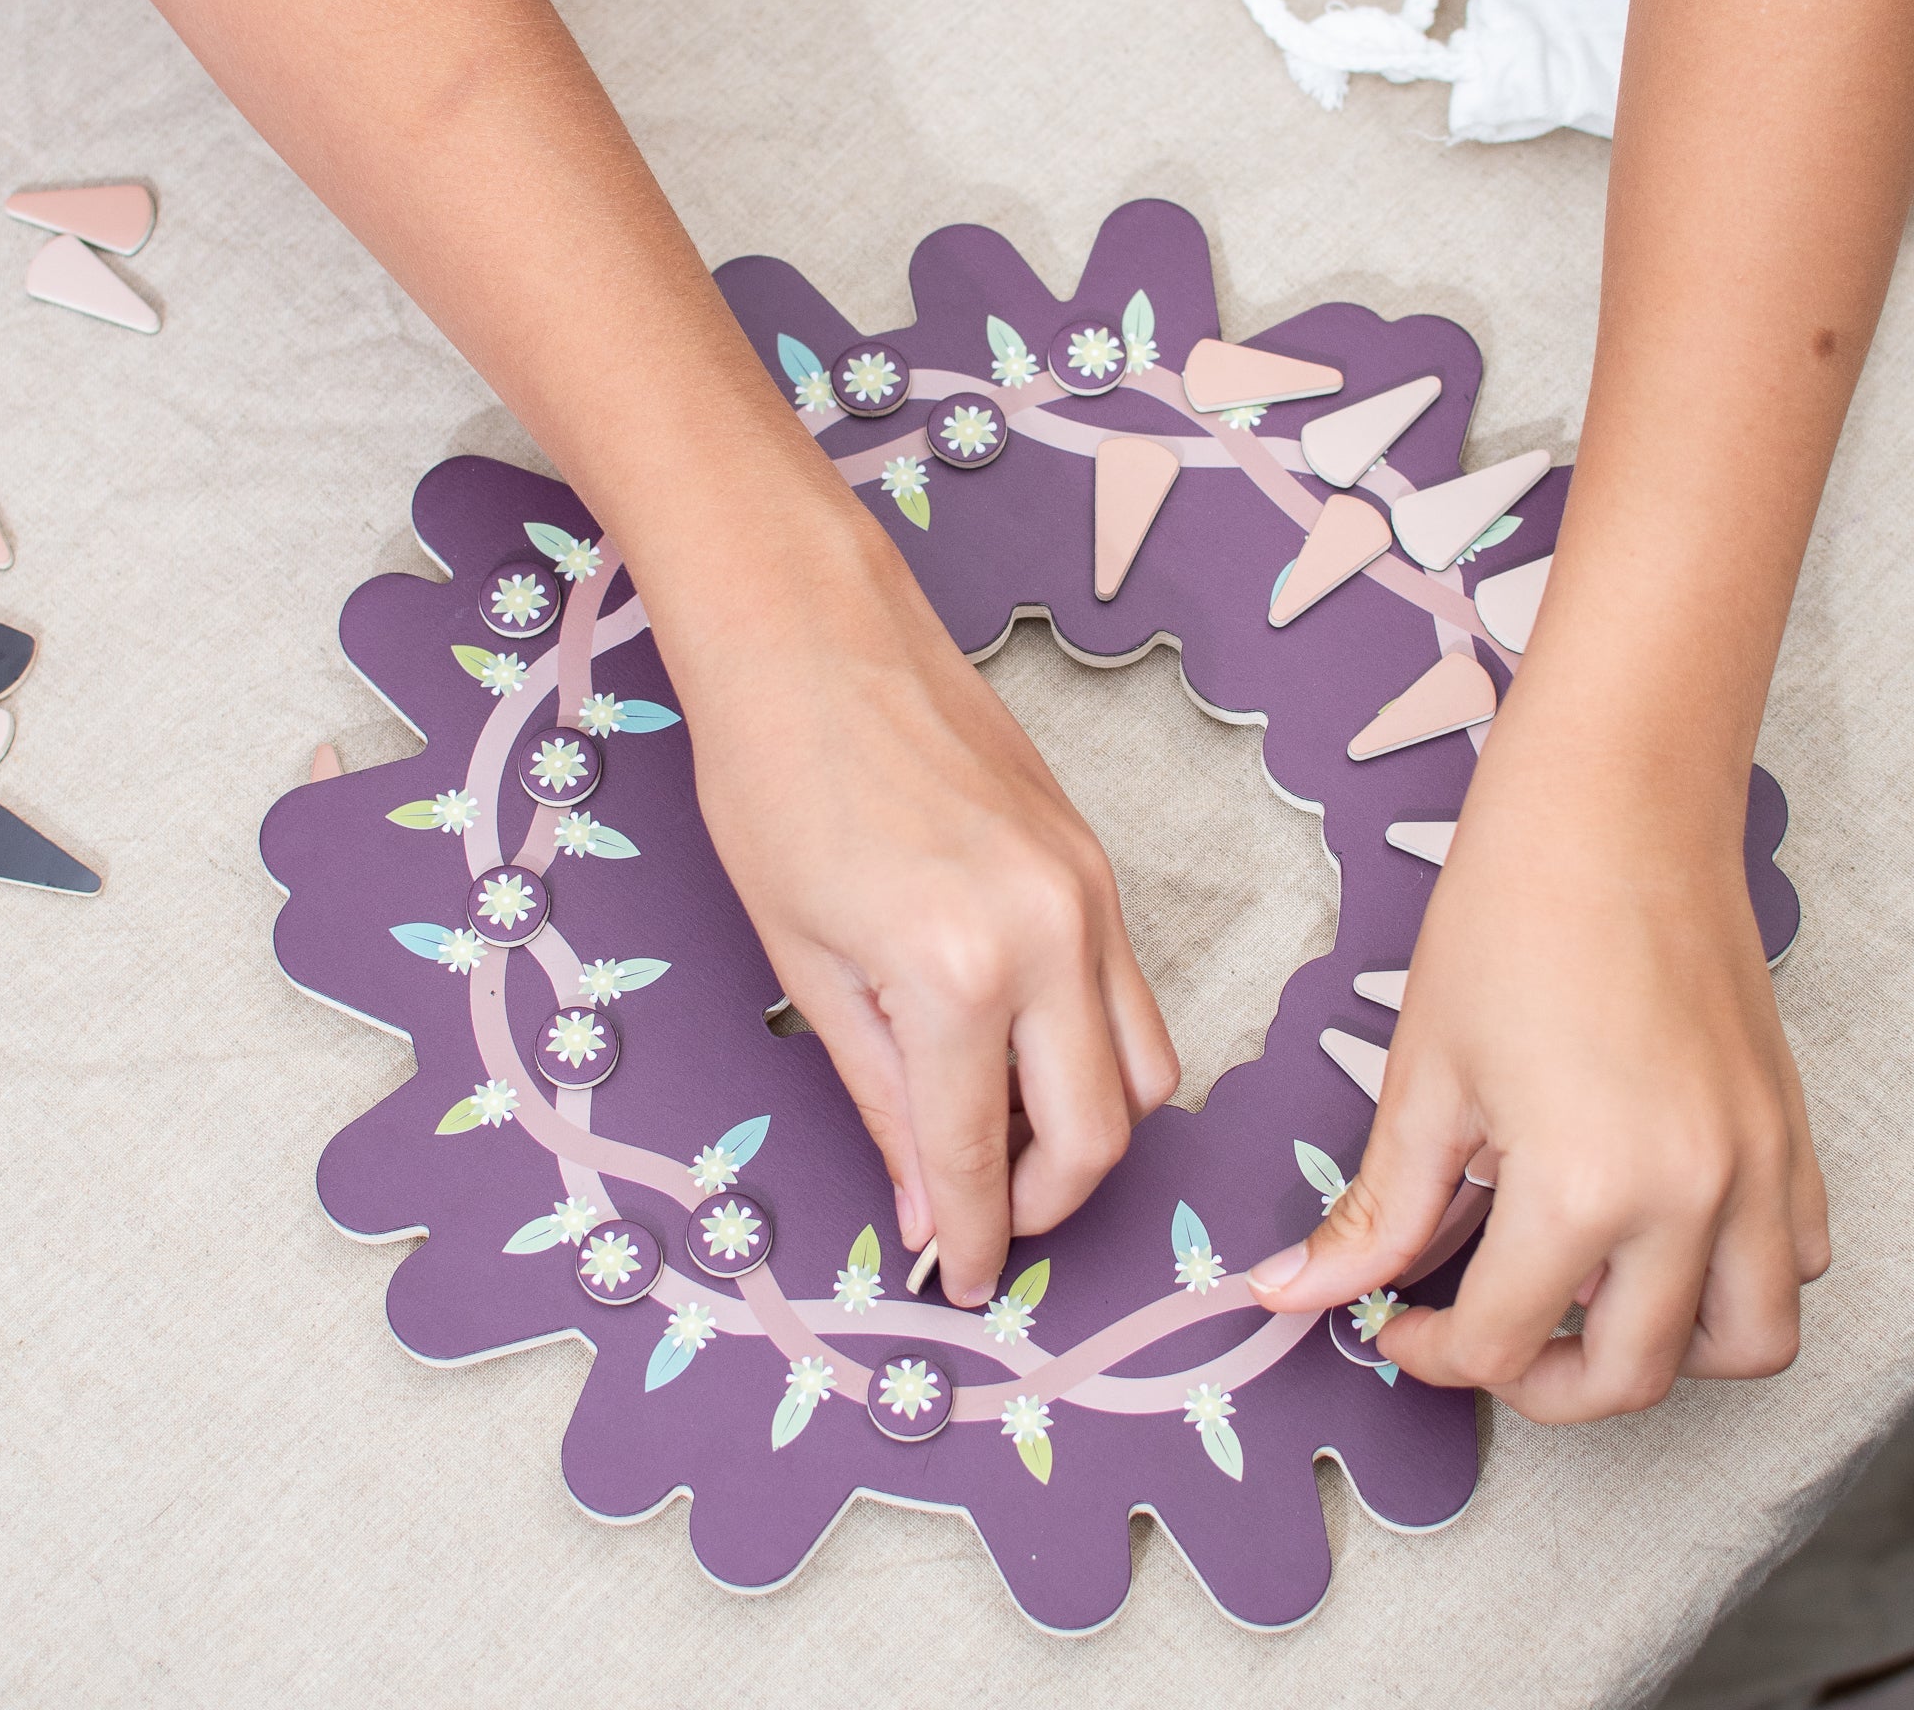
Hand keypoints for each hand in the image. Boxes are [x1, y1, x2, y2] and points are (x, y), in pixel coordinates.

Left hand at [662, 514, 1177, 1308]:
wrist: (815, 636)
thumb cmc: (773, 785)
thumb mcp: (802, 962)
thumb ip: (880, 1095)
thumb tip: (925, 1201)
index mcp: (957, 973)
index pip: (980, 1159)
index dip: (970, 1241)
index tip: (958, 1285)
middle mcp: (1052, 939)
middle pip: (1103, 1133)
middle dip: (1046, 1204)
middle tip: (978, 1218)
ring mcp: (1092, 893)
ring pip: (1148, 1068)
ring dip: (1087, 1130)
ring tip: (998, 1134)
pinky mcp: (1099, 861)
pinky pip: (1132, 992)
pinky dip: (1091, 1049)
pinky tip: (1013, 1045)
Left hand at [1246, 757, 1829, 1423]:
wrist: (1610, 813)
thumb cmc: (1509, 919)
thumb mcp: (1424, 1077)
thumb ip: (1372, 1210)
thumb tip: (1292, 1289)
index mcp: (1587, 1186)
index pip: (1505, 1341)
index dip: (1431, 1348)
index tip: (1395, 1323)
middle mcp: (1695, 1196)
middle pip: (1628, 1376)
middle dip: (1536, 1382)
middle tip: (1476, 1336)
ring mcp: (1758, 1167)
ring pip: (1741, 1343)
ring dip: (1656, 1352)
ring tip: (1573, 1299)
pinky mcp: (1790, 1132)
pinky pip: (1794, 1263)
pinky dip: (1732, 1286)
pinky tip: (1651, 1237)